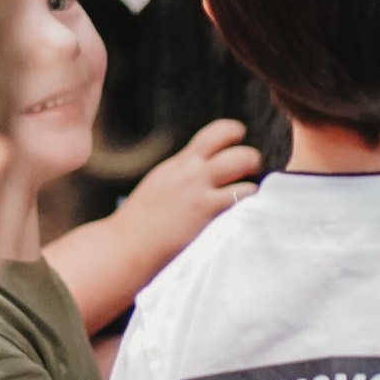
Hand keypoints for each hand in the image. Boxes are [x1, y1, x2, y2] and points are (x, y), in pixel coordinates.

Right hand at [124, 121, 260, 266]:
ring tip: (252, 196)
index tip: (239, 140)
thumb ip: (181, 177)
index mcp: (178, 165)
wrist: (125, 246)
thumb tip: (202, 176)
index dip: (232, 133)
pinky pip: (243, 196)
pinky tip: (248, 214)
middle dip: (251, 157)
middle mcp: (191, 172)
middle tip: (253, 172)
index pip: (213, 135)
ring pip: (244, 166)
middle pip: (236, 148)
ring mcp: (201, 191)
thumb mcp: (158, 187)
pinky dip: (251, 202)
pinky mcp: (208, 211)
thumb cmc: (138, 225)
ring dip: (254, 180)